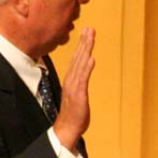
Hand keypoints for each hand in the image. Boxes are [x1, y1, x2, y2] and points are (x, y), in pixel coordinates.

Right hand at [53, 28, 94, 151]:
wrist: (67, 129)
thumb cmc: (74, 113)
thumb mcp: (78, 95)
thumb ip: (80, 83)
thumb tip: (85, 74)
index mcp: (72, 80)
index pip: (77, 59)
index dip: (83, 45)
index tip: (87, 32)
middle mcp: (72, 80)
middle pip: (78, 57)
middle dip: (85, 42)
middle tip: (90, 28)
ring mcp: (74, 87)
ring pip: (81, 64)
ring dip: (86, 50)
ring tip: (90, 37)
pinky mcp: (78, 95)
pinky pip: (83, 79)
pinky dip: (86, 68)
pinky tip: (91, 58)